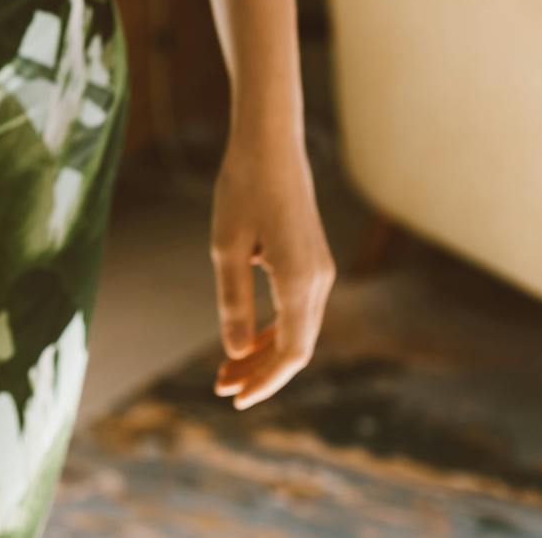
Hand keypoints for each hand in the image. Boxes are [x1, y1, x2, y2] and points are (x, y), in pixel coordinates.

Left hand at [209, 120, 334, 409]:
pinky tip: (245, 338)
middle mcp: (320, 281)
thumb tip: (233, 353)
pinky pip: (297, 309)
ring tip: (227, 370)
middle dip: (260, 372)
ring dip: (264, 352)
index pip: (291, 353)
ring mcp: (320, 270)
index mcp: (300, 282)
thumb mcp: (225, 247)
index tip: (235, 399)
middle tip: (221, 388)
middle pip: (296, 346)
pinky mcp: (312, 259)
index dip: (264, 381)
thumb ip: (232, 301)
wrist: (271, 142)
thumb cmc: (243, 188)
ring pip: (298, 329)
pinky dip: (273, 328)